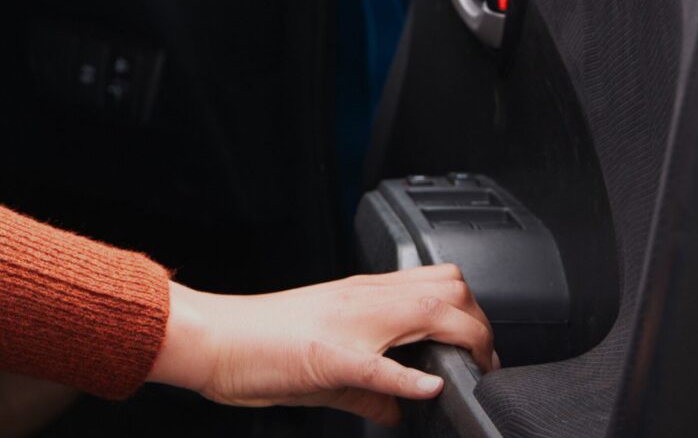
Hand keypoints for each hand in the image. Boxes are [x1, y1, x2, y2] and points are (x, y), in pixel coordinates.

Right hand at [146, 264, 497, 425]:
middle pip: (450, 288)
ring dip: (462, 337)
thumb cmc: (261, 345)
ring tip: (470, 370)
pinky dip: (407, 378)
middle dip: (480, 325)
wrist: (213, 337)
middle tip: (484, 363)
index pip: (440, 284)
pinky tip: (425, 391)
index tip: (483, 351)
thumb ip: (372, 391)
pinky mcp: (328, 356)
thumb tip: (401, 412)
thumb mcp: (328, 368)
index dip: (474, 314)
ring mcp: (348, 323)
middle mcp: (363, 300)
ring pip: (426, 307)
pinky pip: (377, 363)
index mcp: (363, 297)